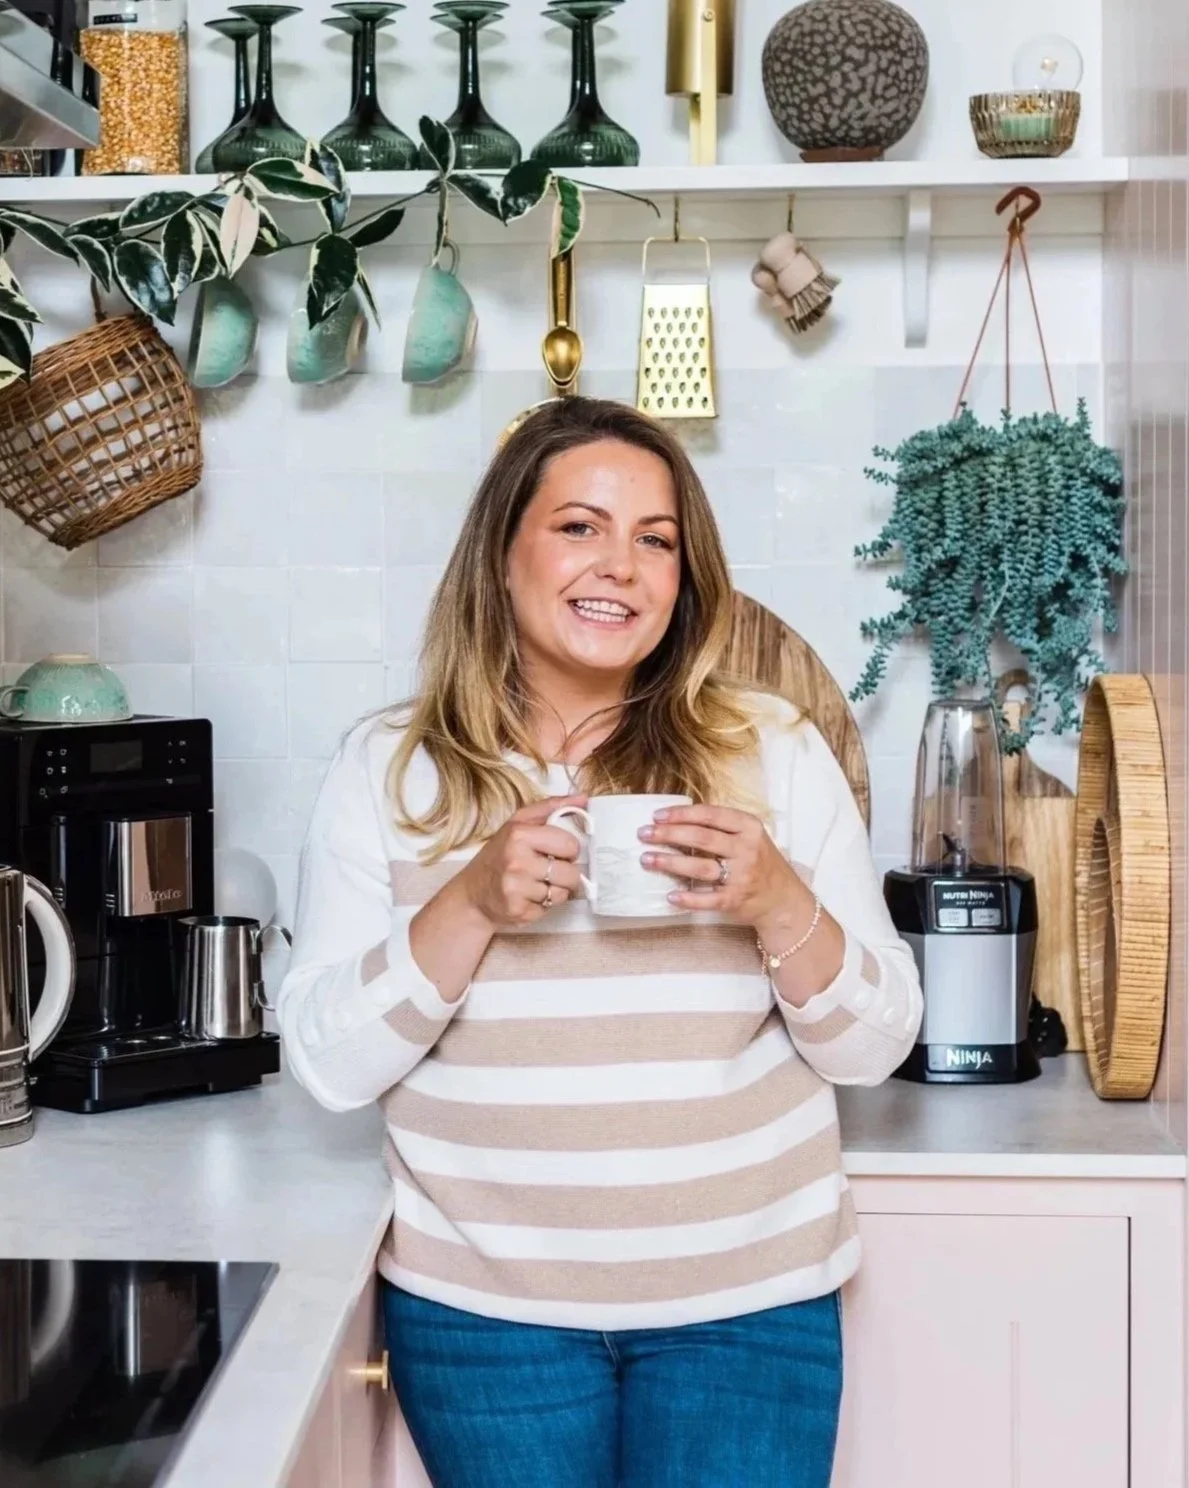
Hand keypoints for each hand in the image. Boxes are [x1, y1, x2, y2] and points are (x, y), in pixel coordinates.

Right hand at [458, 795, 586, 929]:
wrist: (472, 894)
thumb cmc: (499, 855)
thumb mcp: (518, 824)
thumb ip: (550, 807)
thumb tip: (583, 798)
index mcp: (519, 835)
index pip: (569, 845)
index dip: (569, 850)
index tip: (558, 852)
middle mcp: (517, 861)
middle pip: (571, 873)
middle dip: (565, 874)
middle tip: (549, 871)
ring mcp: (516, 889)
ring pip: (562, 894)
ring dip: (554, 891)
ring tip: (537, 884)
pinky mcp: (518, 911)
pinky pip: (549, 910)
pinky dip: (542, 906)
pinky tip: (528, 898)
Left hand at [639, 803, 808, 928]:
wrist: (783, 898)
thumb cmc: (759, 861)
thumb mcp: (749, 836)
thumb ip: (721, 827)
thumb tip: (676, 820)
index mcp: (748, 827)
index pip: (709, 814)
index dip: (680, 814)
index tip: (657, 816)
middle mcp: (746, 849)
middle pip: (701, 838)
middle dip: (668, 835)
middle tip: (644, 834)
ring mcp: (742, 876)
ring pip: (700, 867)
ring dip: (670, 863)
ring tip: (646, 859)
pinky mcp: (736, 900)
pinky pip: (708, 899)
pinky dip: (688, 898)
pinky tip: (670, 895)